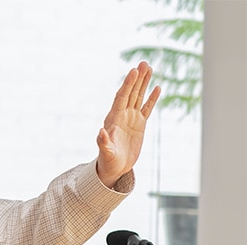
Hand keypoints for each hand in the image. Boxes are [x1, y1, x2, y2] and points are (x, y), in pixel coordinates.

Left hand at [96, 61, 160, 188]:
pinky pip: (147, 108)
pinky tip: (157, 87)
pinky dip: (152, 98)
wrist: (114, 167)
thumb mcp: (105, 152)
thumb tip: (100, 132)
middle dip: (137, 78)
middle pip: (131, 92)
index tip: (133, 71)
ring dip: (144, 83)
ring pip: (139, 96)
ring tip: (149, 67)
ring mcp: (131, 118)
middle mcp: (122, 115)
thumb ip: (103, 142)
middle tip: (144, 63)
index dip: (127, 84)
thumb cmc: (108, 161)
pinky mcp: (139, 124)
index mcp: (113, 119)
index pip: (121, 97)